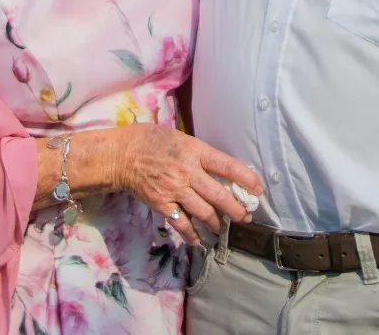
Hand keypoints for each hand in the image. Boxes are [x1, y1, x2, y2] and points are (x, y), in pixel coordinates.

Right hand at [111, 124, 262, 245]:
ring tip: (223, 226)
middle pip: (219, 195)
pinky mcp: (162, 204)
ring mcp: (174, 190)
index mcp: (194, 151)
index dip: (246, 179)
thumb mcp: (180, 138)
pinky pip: (182, 224)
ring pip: (204, 212)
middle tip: (245, 216)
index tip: (258, 189)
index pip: (227, 166)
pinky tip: (199, 240)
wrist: (120, 155)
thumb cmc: (151, 140)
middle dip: (236, 209)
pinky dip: (192, 235)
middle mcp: (187, 172)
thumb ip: (199, 154)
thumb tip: (220, 169)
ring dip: (217, 222)